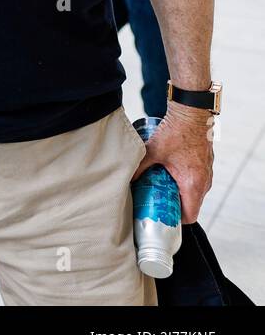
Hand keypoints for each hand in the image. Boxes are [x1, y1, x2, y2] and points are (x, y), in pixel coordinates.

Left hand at [131, 101, 213, 222]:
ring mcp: (208, 175)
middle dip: (175, 207)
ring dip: (181, 195)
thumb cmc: (175, 132)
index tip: (162, 216)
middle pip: (191, 206)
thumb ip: (138, 167)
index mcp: (193, 184)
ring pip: (195, 195)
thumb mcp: (152, 151)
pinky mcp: (206, 166)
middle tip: (157, 204)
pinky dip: (186, 184)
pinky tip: (171, 177)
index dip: (176, 220)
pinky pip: (198, 183)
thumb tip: (126, 179)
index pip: (189, 216)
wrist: (192, 114)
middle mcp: (204, 183)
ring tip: (162, 190)